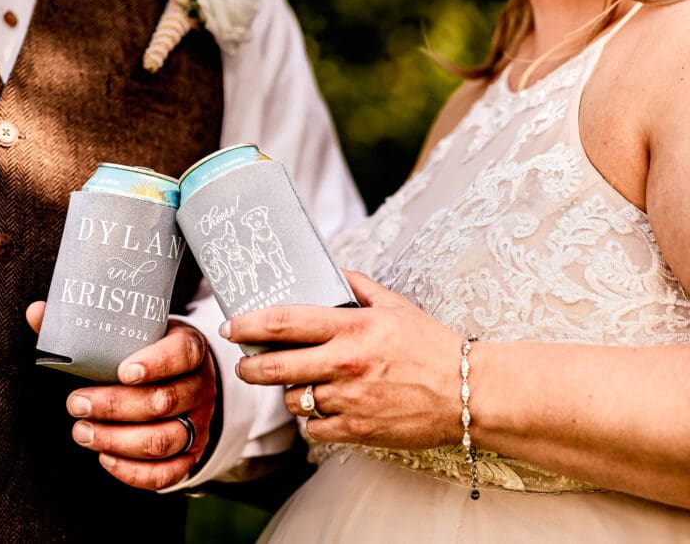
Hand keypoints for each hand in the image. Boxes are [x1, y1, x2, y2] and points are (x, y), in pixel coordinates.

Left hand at [26, 302, 216, 489]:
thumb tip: (37, 312)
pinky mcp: (190, 453)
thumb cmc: (147, 350)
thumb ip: (85, 325)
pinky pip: (167, 473)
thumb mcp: (131, 330)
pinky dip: (133, 471)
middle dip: (114, 406)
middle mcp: (200, 386)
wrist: (182, 376)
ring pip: (162, 440)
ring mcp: (198, 423)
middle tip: (76, 403)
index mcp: (189, 348)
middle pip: (163, 401)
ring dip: (116, 440)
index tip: (123, 371)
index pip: (182, 354)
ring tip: (82, 431)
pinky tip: (105, 457)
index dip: (155, 363)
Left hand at [223, 271, 461, 448]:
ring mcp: (350, 400)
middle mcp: (345, 363)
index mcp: (351, 328)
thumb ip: (360, 288)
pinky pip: (314, 429)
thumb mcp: (396, 306)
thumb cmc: (432, 346)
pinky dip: (313, 421)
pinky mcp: (358, 431)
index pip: (284, 323)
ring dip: (289, 393)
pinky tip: (323, 410)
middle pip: (273, 367)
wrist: (470, 393)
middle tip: (245, 366)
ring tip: (300, 385)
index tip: (232, 327)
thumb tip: (335, 272)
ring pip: (293, 400)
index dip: (248, 325)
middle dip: (249, 368)